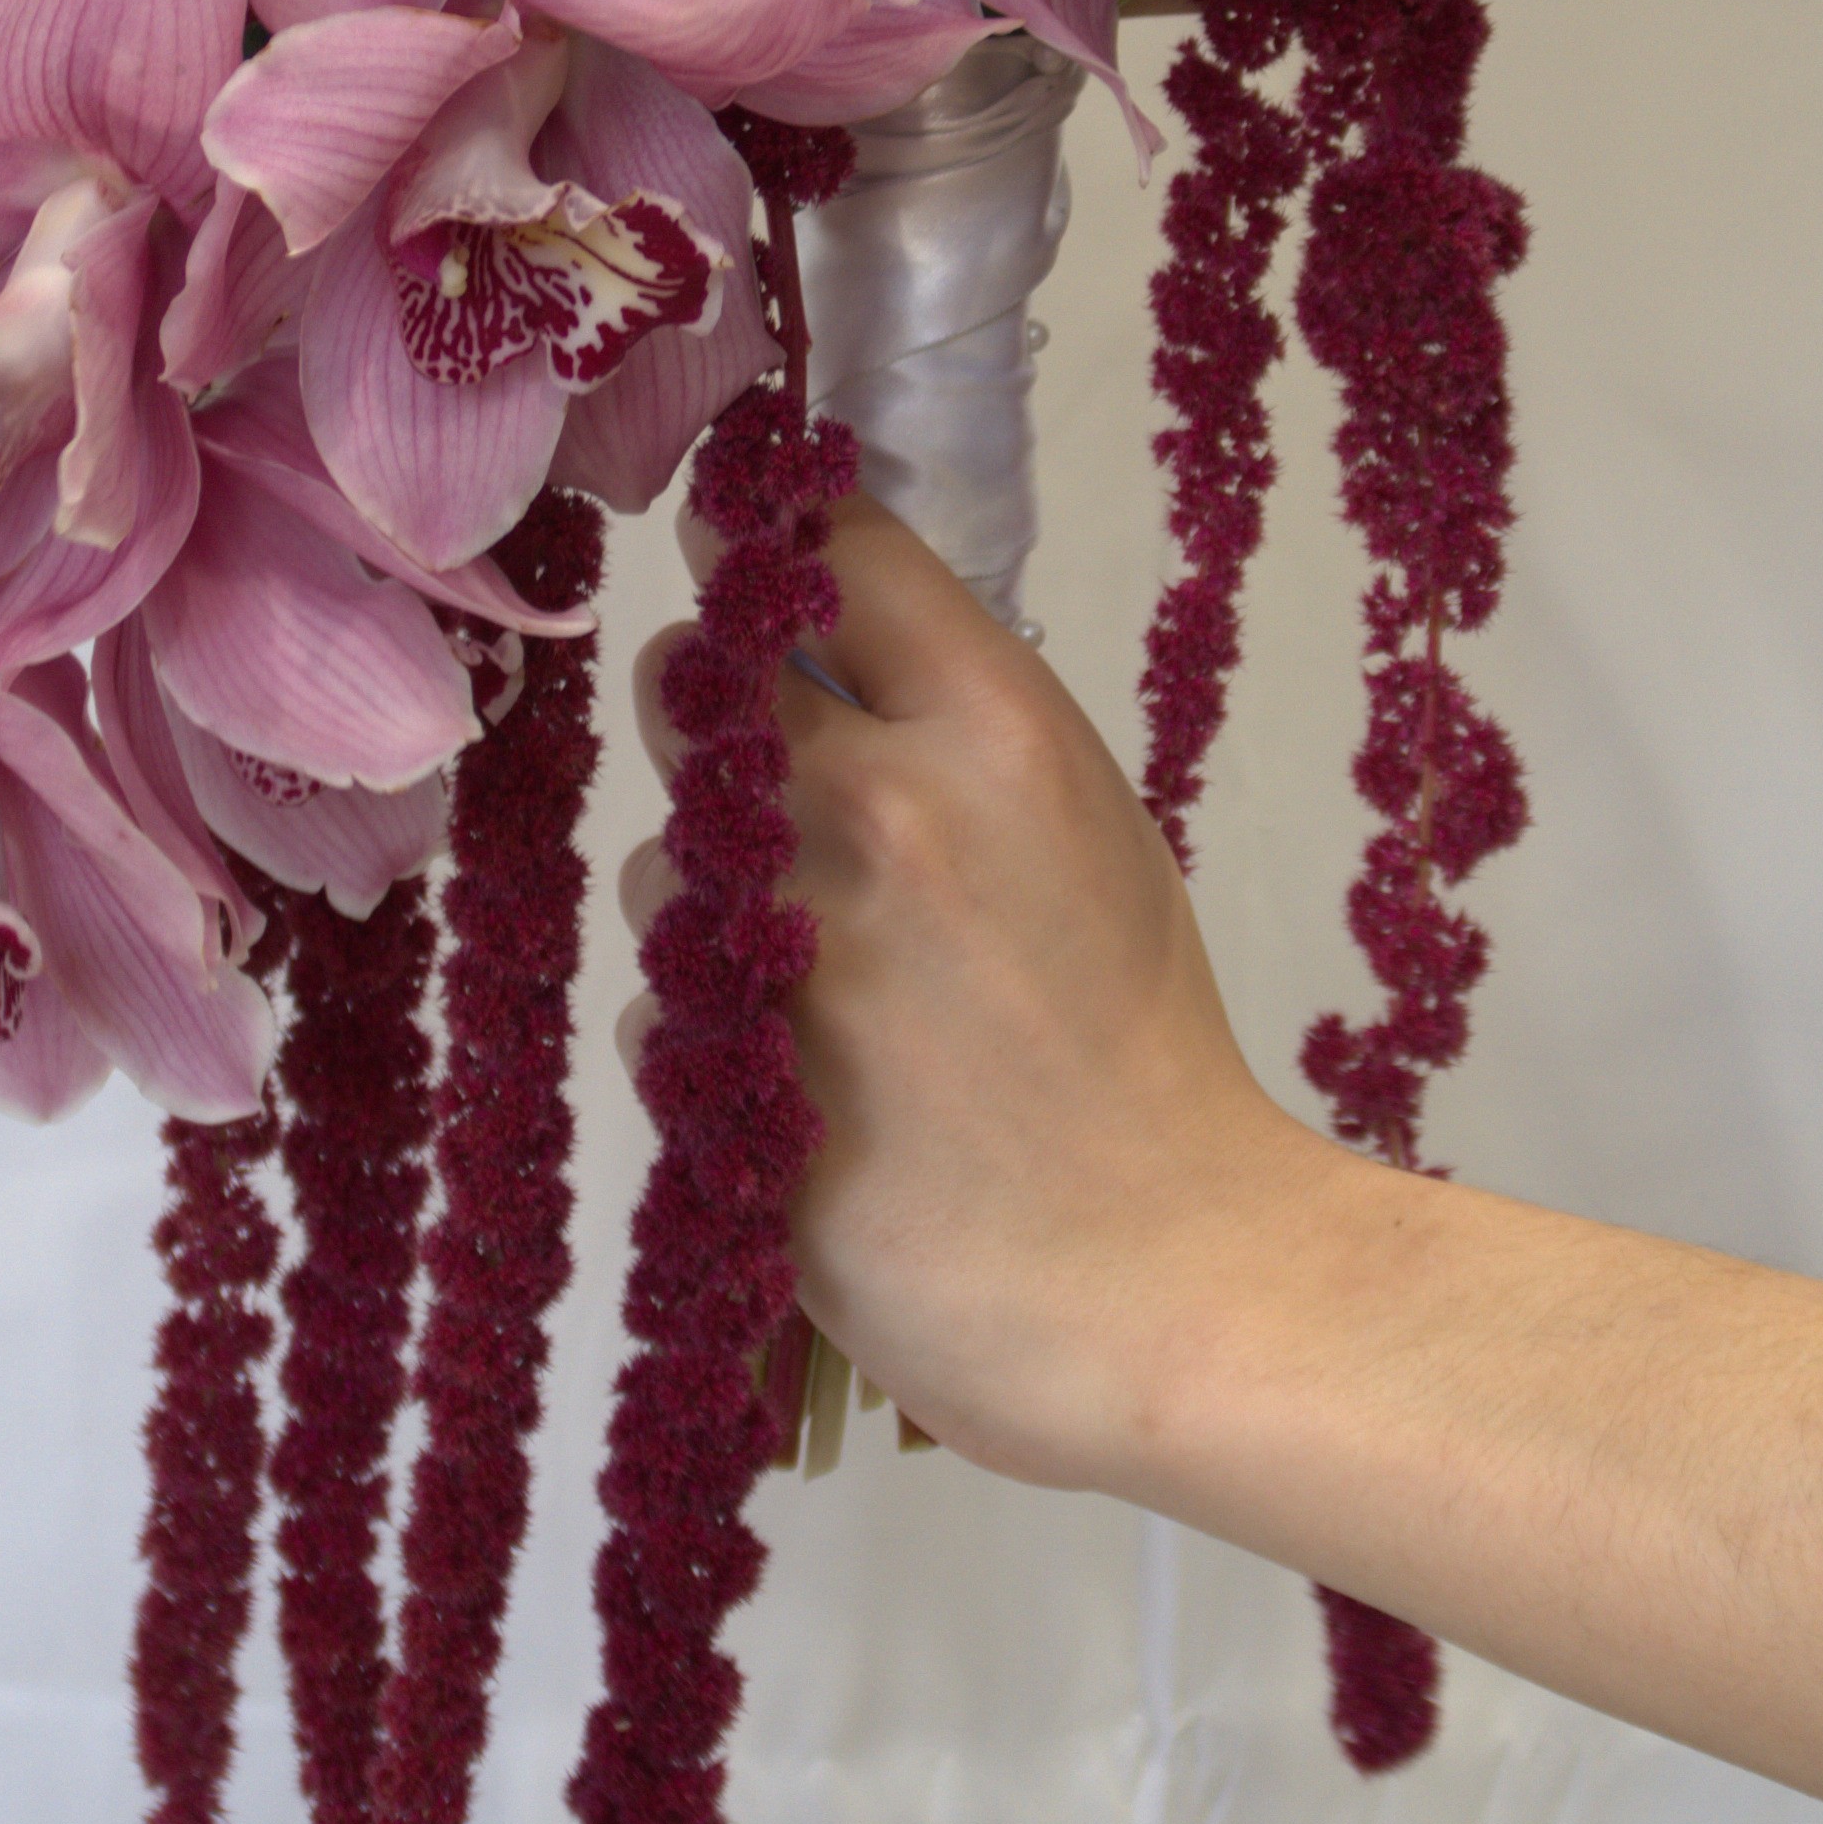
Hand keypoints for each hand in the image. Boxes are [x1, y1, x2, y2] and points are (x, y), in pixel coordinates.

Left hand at [623, 494, 1367, 1487]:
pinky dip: (711, 1040)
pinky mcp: (720, 1071)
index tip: (747, 559)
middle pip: (696, 683)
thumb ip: (965, 743)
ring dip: (715, 909)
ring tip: (835, 997)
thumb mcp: (1090, 840)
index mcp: (994, 731)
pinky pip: (658, 1008)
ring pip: (662, 858)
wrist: (1164, 1279)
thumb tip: (836, 657)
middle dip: (714, 725)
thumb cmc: (1145, 1056)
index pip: (831, 549)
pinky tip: (808, 1095)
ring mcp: (785, 942)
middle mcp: (873, 806)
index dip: (773, 544)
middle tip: (778, 799)